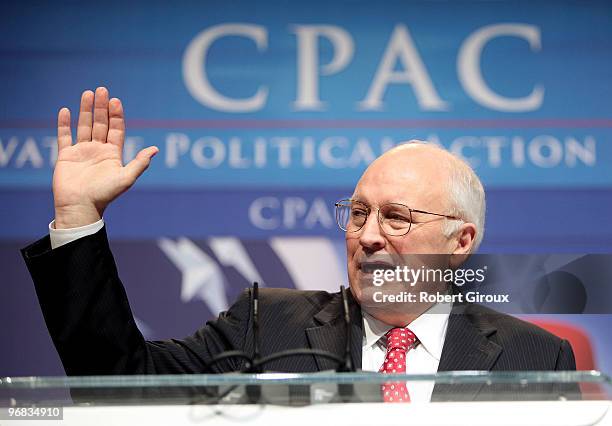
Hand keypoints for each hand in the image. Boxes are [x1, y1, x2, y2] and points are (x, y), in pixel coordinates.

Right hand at [53, 87, 157, 228]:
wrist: (81, 207)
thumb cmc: (105, 194)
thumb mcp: (126, 178)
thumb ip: (139, 163)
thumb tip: (155, 149)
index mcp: (113, 154)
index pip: (116, 130)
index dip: (116, 115)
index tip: (115, 100)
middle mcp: (98, 150)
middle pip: (101, 124)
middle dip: (101, 107)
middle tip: (101, 89)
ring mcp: (82, 152)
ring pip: (84, 126)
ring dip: (85, 110)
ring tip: (87, 93)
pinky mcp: (66, 156)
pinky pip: (64, 136)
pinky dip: (64, 124)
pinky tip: (66, 110)